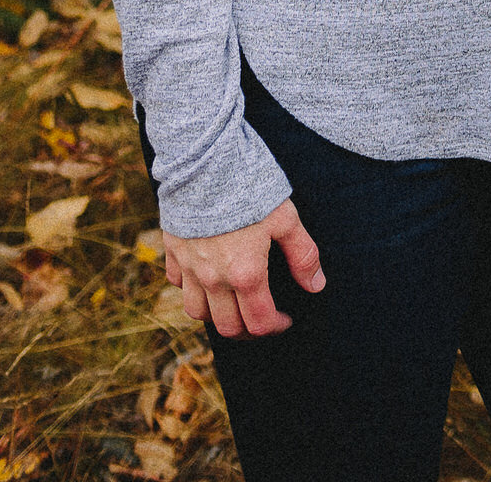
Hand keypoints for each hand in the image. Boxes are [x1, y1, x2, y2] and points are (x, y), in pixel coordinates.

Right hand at [162, 197, 323, 338]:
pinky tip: (206, 275)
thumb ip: (303, 254)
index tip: (286, 319)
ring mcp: (190, 267)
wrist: (204, 160)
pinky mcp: (173, 250)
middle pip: (228, 326)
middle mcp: (214, 278)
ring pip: (198, 313)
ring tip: (233, 303)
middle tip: (262, 316)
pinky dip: (192, 287)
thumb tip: (316, 285)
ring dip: (217, 314)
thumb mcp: (285, 216)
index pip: (260, 322)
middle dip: (249, 329)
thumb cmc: (249, 185)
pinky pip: (178, 284)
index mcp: (245, 273)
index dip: (277, 326)